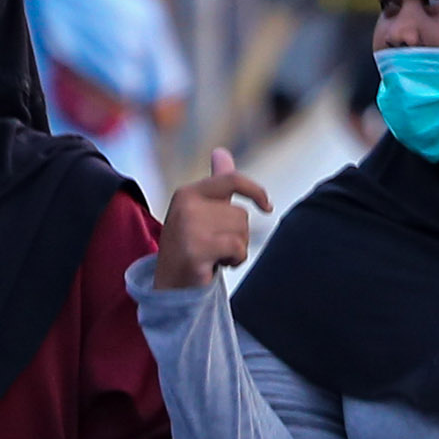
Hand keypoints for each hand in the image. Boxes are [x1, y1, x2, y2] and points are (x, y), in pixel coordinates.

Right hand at [152, 148, 271, 291]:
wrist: (170, 287)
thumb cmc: (191, 247)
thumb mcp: (201, 211)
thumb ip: (216, 184)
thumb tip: (221, 151)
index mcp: (188, 193)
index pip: (231, 180)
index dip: (255, 191)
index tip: (268, 207)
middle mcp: (186, 205)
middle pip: (241, 213)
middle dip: (237, 234)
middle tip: (215, 247)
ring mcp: (188, 227)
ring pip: (241, 230)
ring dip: (236, 248)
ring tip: (214, 256)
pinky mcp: (195, 250)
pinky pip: (237, 247)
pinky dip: (234, 260)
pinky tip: (215, 266)